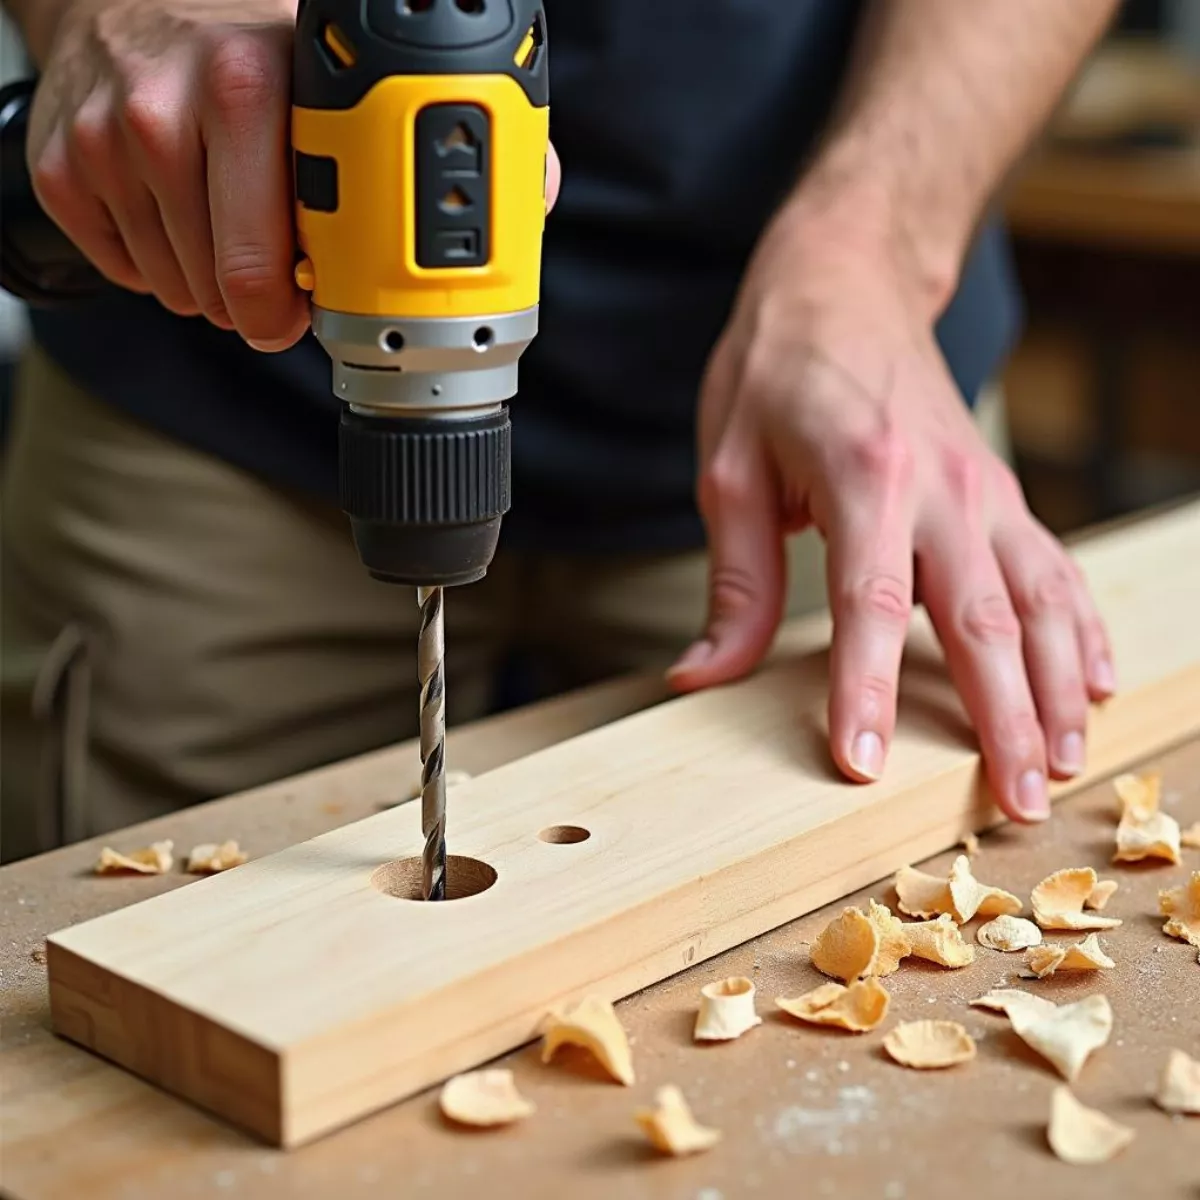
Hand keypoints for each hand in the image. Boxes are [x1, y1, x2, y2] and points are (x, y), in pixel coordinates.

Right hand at [27, 0, 564, 349]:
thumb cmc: (244, 34)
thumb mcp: (335, 63)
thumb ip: (426, 131)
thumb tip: (526, 193)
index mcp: (256, 84)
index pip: (286, 256)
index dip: (314, 303)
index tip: (328, 303)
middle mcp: (173, 112)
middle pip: (234, 295)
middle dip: (269, 308)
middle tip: (286, 281)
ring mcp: (111, 143)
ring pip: (185, 295)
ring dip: (220, 286)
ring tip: (234, 227)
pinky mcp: (62, 169)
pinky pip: (130, 275)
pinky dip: (163, 267)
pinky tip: (181, 218)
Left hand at [667, 200, 1114, 822]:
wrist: (845, 283)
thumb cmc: (778, 371)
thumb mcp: (729, 469)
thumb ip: (733, 581)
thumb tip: (701, 674)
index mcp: (862, 478)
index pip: (868, 607)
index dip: (867, 691)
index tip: (863, 764)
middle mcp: (941, 488)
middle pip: (982, 619)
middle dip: (1005, 720)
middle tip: (1017, 803)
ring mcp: (985, 490)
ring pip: (1041, 602)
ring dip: (1061, 688)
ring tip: (1070, 765)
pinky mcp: (1003, 492)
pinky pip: (1056, 568)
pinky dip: (1083, 629)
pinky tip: (1098, 682)